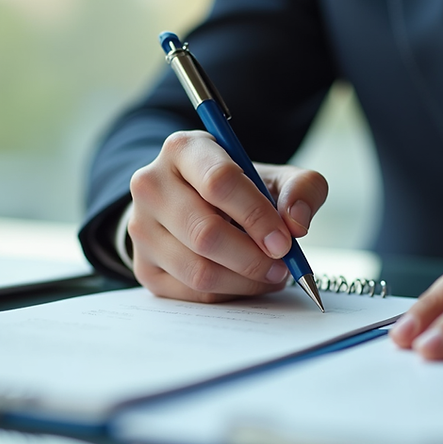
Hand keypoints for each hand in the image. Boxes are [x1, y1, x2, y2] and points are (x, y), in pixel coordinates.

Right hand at [127, 130, 327, 302]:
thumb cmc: (240, 190)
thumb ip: (301, 189)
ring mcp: (141, 228)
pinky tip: (246, 281)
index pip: (219, 181)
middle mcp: (151, 185)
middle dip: (253, 257)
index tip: (285, 241)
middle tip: (283, 265)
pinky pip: (192, 293)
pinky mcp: (143, 266)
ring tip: (271, 273)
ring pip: (198, 270)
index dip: (257, 216)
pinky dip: (229, 294)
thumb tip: (296, 223)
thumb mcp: (276, 177)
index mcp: (183, 149)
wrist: (195, 204)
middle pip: (205, 232)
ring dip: (245, 281)